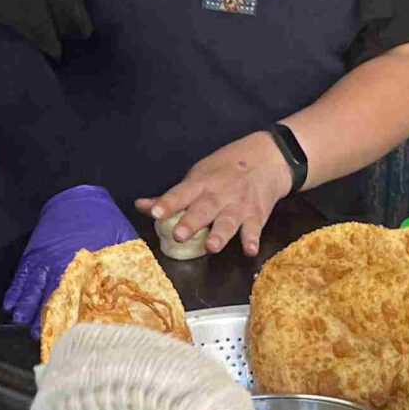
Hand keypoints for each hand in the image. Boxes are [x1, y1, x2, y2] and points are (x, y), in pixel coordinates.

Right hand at [4, 184, 135, 329]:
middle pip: (50, 299)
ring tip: (22, 325)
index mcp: (83, 266)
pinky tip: (10, 304)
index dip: (70, 320)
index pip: (75, 300)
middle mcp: (60, 266)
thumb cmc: (103, 221)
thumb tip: (138, 293)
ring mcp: (44, 260)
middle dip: (44, 319)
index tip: (68, 335)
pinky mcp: (34, 254)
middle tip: (41, 338)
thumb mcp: (122, 244)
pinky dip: (15, 290)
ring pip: (32, 290)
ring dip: (26, 309)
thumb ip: (123, 270)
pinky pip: (22, 276)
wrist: (79, 197)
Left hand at [139, 131, 295, 258]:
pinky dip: (252, 240)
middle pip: (204, 209)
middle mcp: (219, 194)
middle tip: (179, 235)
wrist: (268, 158)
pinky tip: (249, 250)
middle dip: (191, 222)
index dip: (167, 203)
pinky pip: (254, 229)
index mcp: (200, 183)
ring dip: (219, 234)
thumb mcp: (197, 177)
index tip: (154, 213)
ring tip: (211, 247)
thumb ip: (171, 196)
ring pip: (228, 221)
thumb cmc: (225, 169)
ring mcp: (238, 205)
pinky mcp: (256, 215)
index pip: (180, 194)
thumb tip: (140, 206)